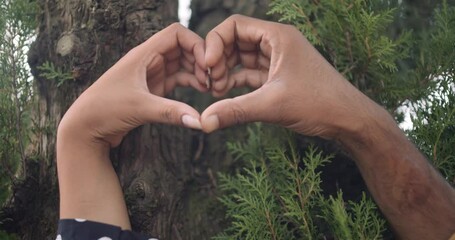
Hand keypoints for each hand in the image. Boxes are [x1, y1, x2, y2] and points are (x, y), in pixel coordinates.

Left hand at [56, 23, 207, 228]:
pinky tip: (201, 93)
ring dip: (197, 72)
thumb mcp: (140, 108)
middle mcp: (149, 61)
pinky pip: (177, 80)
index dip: (195, 44)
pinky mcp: (153, 90)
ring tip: (211, 87)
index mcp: (143, 54)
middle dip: (201, 60)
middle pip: (183, 49)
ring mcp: (152, 75)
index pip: (176, 34)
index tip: (207, 64)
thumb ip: (171, 112)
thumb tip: (199, 121)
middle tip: (213, 79)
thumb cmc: (104, 110)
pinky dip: (191, 83)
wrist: (85, 129)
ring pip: (182, 65)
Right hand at [201, 15, 377, 139]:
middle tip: (209, 82)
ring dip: (225, 71)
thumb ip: (235, 110)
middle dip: (218, 59)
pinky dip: (235, 81)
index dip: (215, 42)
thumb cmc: (320, 103)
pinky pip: (249, 73)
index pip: (235, 25)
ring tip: (214, 90)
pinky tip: (224, 95)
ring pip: (241, 58)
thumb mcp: (272, 105)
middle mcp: (277, 43)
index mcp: (278, 36)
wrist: (348, 119)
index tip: (207, 66)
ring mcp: (278, 60)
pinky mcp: (278, 77)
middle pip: (235, 40)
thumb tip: (204, 122)